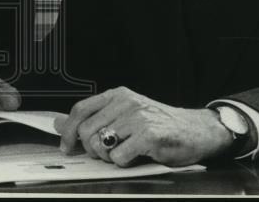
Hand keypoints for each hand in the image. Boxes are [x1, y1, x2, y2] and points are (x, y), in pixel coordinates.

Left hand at [55, 87, 231, 166]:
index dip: (68, 130)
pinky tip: (136, 156)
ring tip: (123, 153)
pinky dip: (124, 163)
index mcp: (118, 95)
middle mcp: (126, 102)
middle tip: (105, 154)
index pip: (81, 109)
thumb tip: (61, 123)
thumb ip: (95, 118)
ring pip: (101, 145)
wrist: (197, 129)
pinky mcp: (148, 135)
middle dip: (91, 149)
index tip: (66, 146)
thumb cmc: (162, 125)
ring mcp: (137, 117)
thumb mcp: (126, 115)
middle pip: (87, 130)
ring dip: (108, 157)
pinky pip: (119, 157)